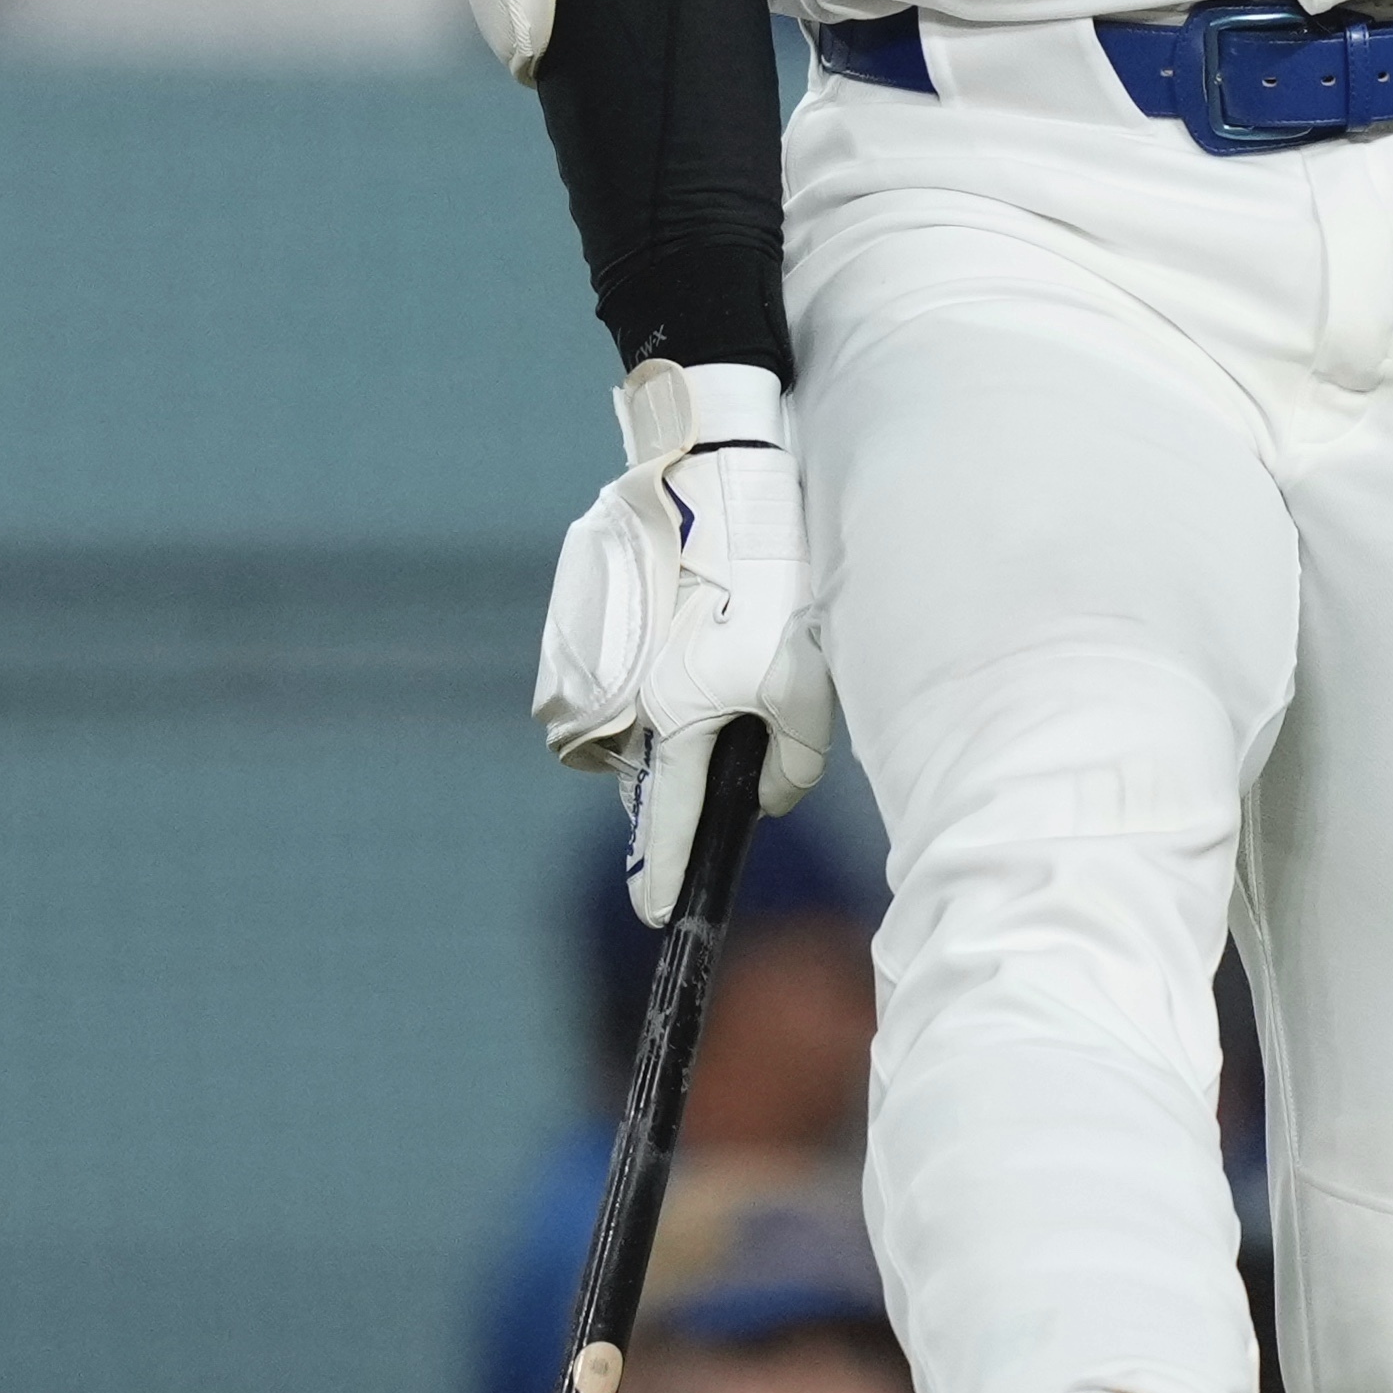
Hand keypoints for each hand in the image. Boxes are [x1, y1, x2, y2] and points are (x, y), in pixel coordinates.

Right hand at [530, 359, 834, 923]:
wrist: (709, 475)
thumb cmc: (767, 577)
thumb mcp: (805, 677)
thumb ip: (792, 759)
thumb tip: (767, 799)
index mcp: (674, 716)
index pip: (668, 820)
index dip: (665, 874)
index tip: (658, 916)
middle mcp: (624, 697)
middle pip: (648, 770)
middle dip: (680, 775)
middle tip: (720, 743)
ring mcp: (598, 660)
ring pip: (633, 723)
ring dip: (667, 718)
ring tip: (715, 666)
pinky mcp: (586, 621)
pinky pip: (618, 678)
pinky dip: (650, 675)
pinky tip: (689, 630)